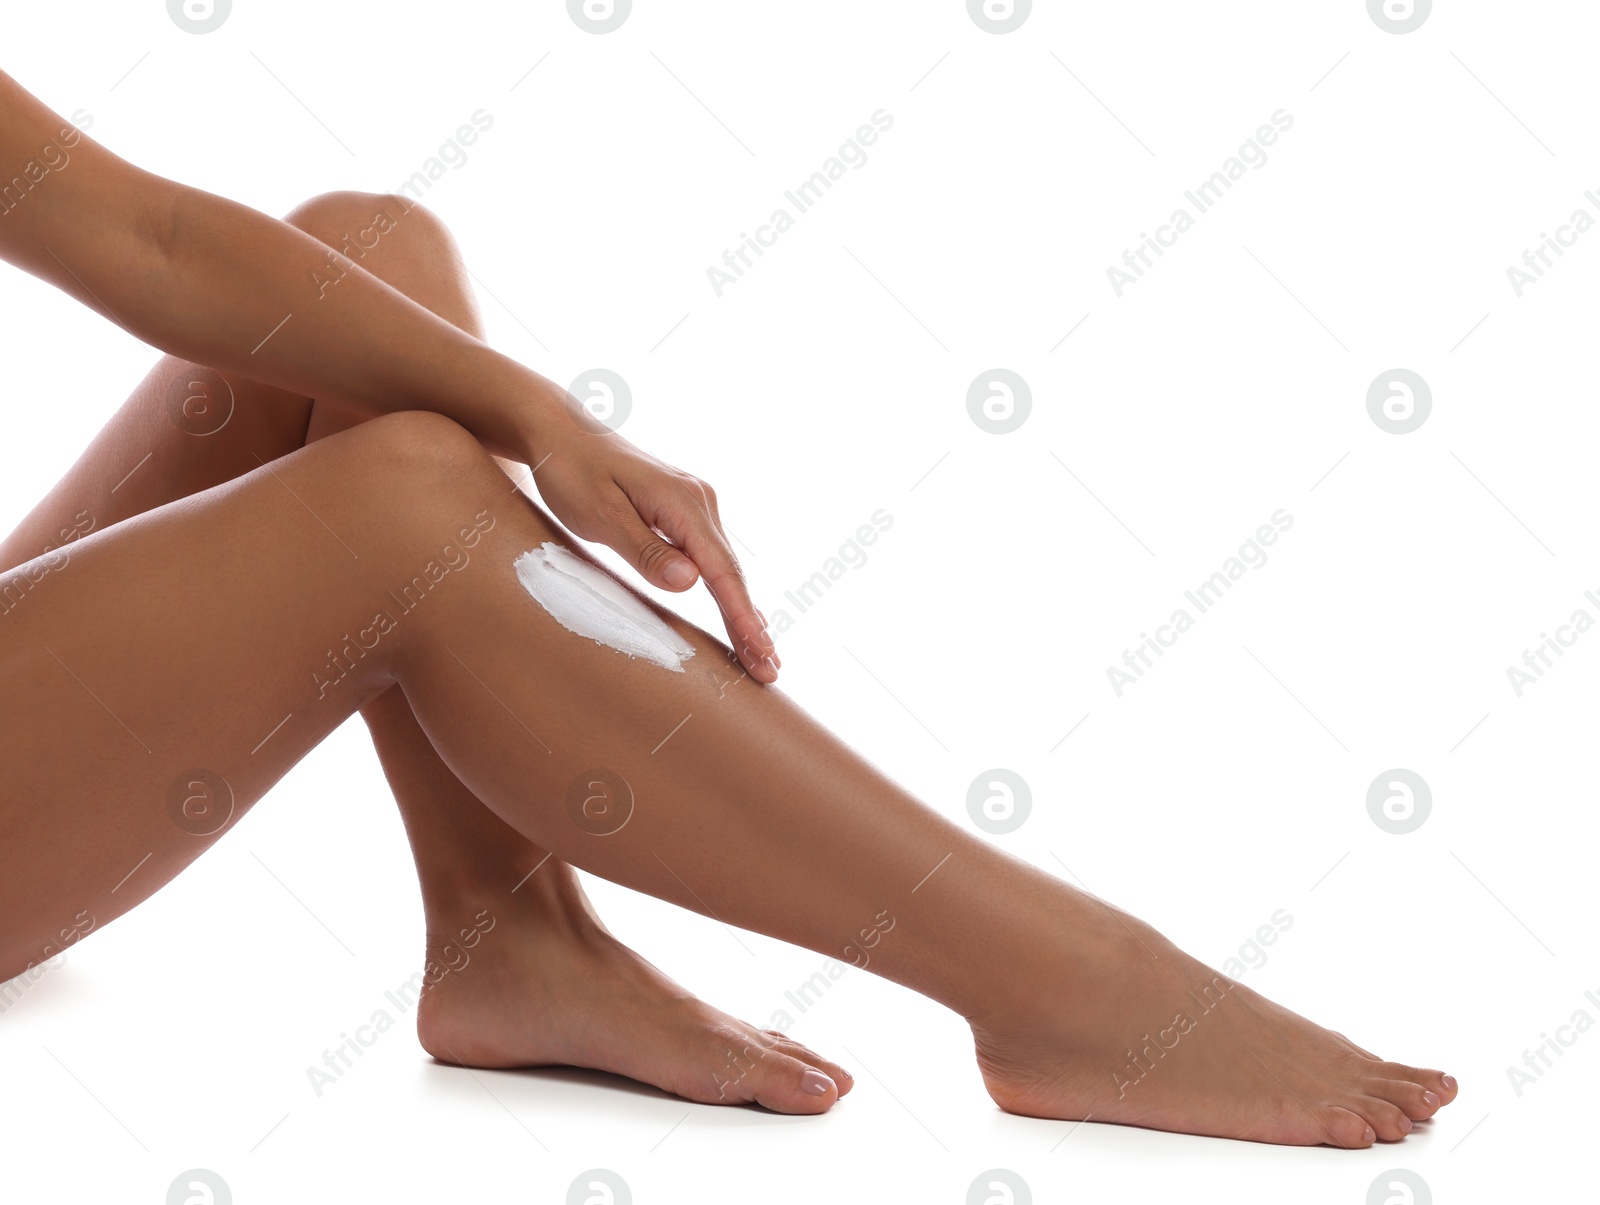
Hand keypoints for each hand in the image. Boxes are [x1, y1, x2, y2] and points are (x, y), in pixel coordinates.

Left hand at [528, 425, 778, 682]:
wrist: (560, 431)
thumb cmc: (571, 471)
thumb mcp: (600, 514)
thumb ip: (645, 551)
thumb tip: (691, 582)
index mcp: (683, 501)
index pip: (720, 569)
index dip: (740, 614)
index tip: (758, 650)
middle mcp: (700, 501)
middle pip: (732, 573)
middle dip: (751, 624)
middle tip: (770, 671)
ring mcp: (696, 506)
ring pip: (725, 568)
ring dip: (743, 612)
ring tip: (761, 656)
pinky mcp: (684, 512)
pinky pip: (712, 559)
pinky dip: (727, 592)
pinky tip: (741, 617)